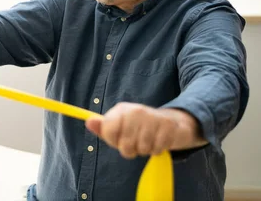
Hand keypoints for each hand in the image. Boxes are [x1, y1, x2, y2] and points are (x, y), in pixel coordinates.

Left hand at [85, 102, 206, 158]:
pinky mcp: (168, 126)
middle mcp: (136, 111)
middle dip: (130, 149)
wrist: (172, 123)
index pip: (108, 132)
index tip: (120, 139)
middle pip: (125, 145)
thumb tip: (88, 122)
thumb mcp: (120, 127)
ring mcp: (153, 117)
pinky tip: (158, 142)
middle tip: (136, 142)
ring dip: (145, 150)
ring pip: (142, 148)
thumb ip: (103, 128)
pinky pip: (157, 149)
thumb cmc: (140, 128)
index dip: (113, 141)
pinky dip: (157, 150)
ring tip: (148, 141)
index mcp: (121, 110)